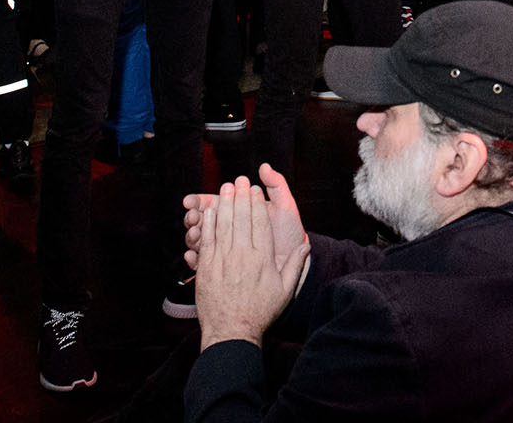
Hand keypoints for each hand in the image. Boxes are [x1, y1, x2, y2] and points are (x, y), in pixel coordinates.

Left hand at [194, 177, 310, 352]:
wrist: (232, 332)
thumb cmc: (259, 312)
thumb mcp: (284, 290)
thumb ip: (295, 265)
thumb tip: (306, 246)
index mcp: (262, 258)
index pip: (260, 223)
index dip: (257, 203)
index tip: (255, 189)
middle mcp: (242, 255)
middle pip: (240, 218)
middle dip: (240, 196)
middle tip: (239, 180)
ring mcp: (222, 261)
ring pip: (222, 225)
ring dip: (223, 204)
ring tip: (224, 188)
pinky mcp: (206, 269)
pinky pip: (207, 240)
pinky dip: (207, 223)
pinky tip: (208, 211)